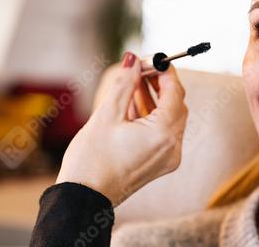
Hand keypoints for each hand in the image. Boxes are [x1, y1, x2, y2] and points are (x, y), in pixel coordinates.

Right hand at [56, 52, 187, 206]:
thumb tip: (134, 59)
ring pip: (169, 118)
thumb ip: (124, 84)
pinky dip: (152, 117)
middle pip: (176, 105)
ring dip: (154, 99)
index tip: (152, 59)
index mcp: (163, 134)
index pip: (175, 93)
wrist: (82, 199)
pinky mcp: (159, 164)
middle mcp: (172, 148)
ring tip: (134, 83)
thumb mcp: (107, 115)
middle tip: (141, 69)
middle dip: (160, 84)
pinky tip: (134, 104)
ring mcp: (167, 158)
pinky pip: (163, 133)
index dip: (165, 72)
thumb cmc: (91, 160)